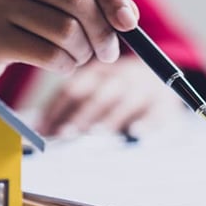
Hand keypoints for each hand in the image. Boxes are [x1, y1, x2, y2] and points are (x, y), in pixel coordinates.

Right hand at [0, 0, 138, 85]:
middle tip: (109, 52)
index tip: (129, 23)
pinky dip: (66, 65)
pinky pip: (49, 54)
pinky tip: (62, 64)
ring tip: (78, 57)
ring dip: (83, 52)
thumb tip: (128, 14)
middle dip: (103, 30)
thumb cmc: (18, 20)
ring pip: (66, 29)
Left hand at [35, 55, 183, 136]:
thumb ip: (73, 104)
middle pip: (99, 95)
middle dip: (81, 115)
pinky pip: (156, 111)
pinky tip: (136, 133)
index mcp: (99, 72)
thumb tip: (40, 129)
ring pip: (126, 102)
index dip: (59, 108)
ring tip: (95, 133)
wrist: (165, 75)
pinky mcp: (165, 102)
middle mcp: (121, 77)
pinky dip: (147, 122)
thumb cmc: (120, 87)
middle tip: (66, 134)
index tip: (45, 130)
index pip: (75, 88)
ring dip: (110, 118)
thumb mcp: (98, 84)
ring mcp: (144, 89)